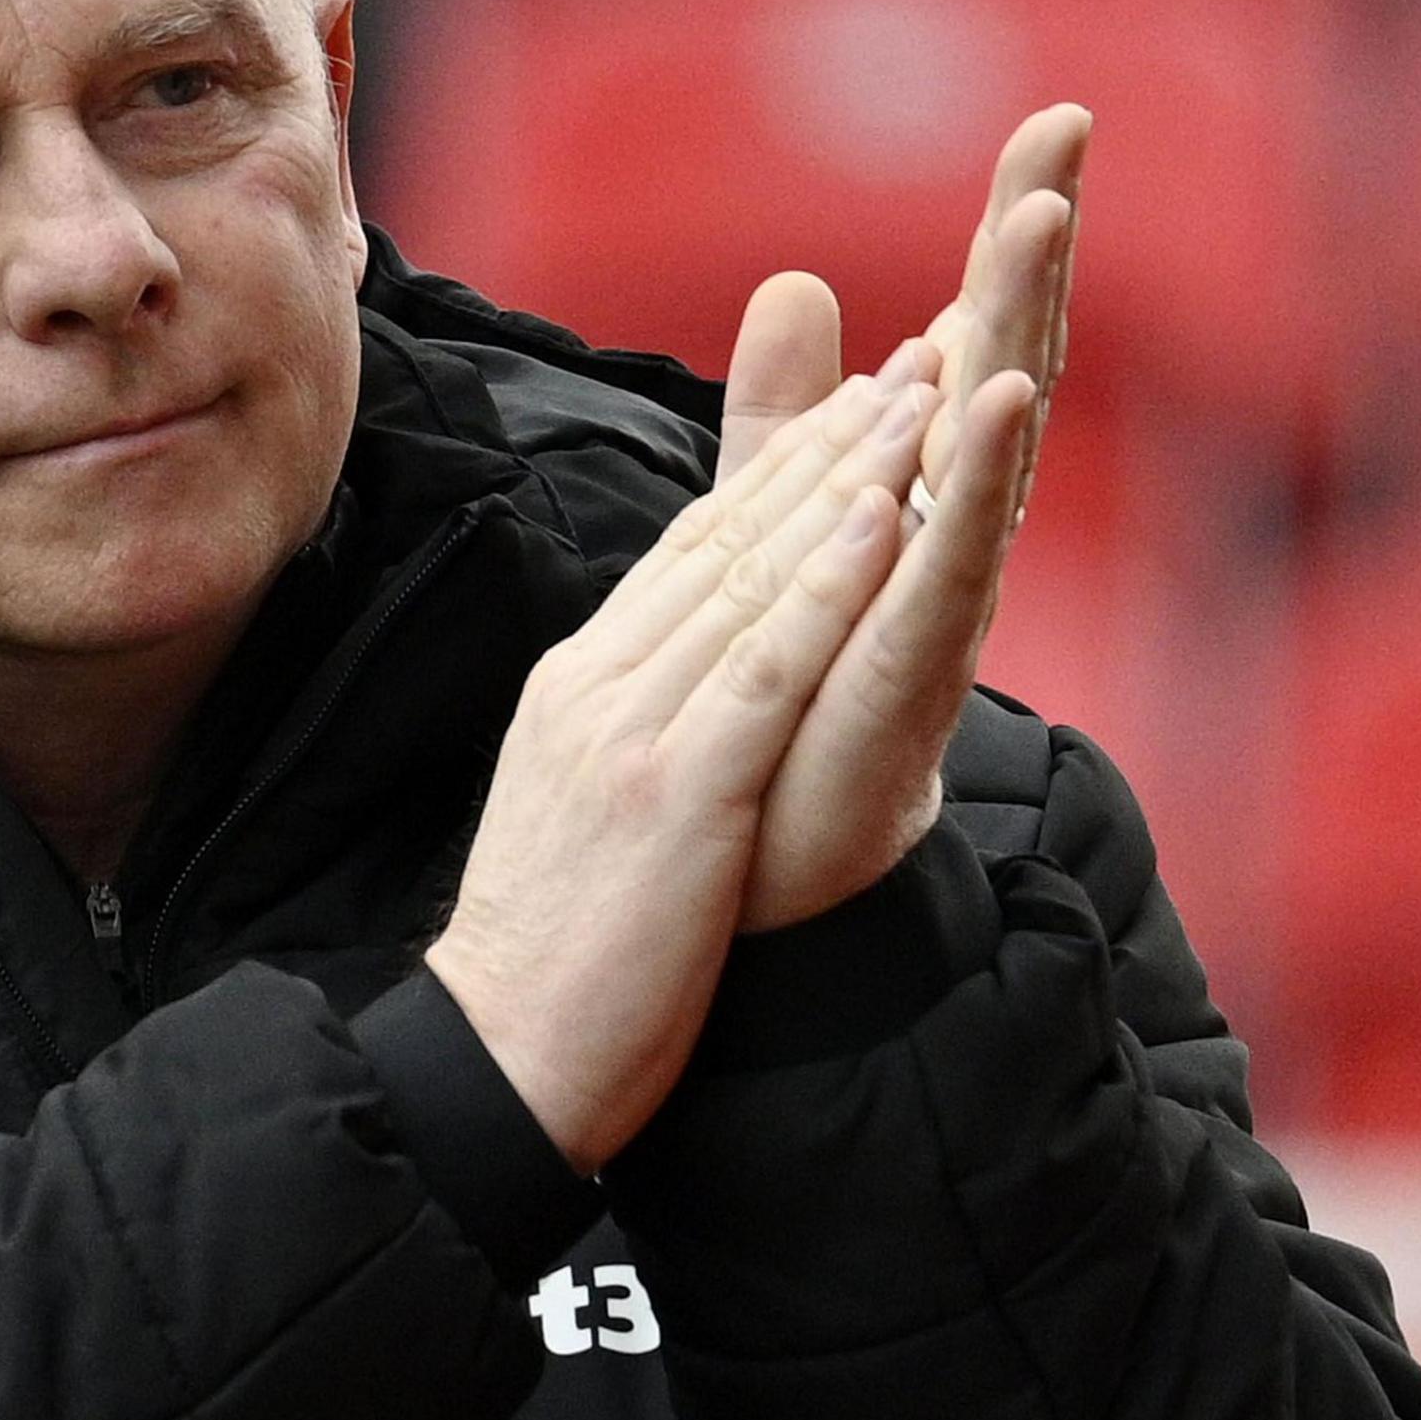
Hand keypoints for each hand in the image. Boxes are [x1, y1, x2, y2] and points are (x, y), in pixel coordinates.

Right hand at [430, 369, 941, 1170]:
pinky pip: (767, 665)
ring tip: (920, 395)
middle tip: (915, 357)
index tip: (854, 402)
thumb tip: (680, 689)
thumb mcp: (585, 812)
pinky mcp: (680, 792)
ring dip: (843, 476)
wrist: (500, 1061)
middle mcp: (601, 686)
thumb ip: (636, 732)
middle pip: (725, 536)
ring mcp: (636, 732)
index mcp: (581, 689)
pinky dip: (826, 582)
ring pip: (753, 576)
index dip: (777, 472)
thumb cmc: (555, 962)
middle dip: (826, 439)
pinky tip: (884, 517)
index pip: (691, 553)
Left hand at [715, 104, 1088, 930]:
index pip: (973, 338)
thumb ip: (787, 419)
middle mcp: (948, 539)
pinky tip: (1000, 393)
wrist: (752, 882)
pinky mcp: (907, 672)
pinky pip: (952, 559)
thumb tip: (803, 277)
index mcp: (922, 498)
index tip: (1050, 119)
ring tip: (1040, 221)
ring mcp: (936, 603)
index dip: (1009, 235)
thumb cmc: (780, 717)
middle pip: (1004, 364)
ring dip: (1018, 328)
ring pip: (991, 444)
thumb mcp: (774, 531)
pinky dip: (978, 477)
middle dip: (1031, 250)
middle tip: (1065, 132)